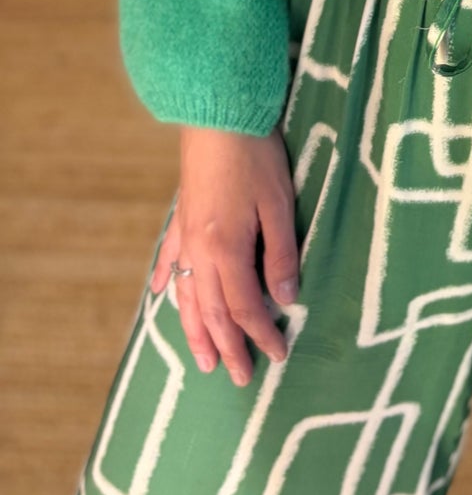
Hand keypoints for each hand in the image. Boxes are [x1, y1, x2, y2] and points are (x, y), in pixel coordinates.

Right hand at [150, 124, 298, 385]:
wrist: (221, 116)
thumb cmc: (257, 157)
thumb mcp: (280, 205)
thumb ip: (281, 254)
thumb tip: (285, 298)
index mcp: (228, 251)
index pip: (244, 308)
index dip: (260, 335)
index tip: (277, 356)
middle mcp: (200, 252)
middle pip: (212, 312)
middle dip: (226, 347)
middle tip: (237, 378)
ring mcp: (186, 236)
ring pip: (187, 296)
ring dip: (194, 330)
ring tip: (202, 360)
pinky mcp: (182, 216)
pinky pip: (170, 258)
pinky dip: (166, 281)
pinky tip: (163, 296)